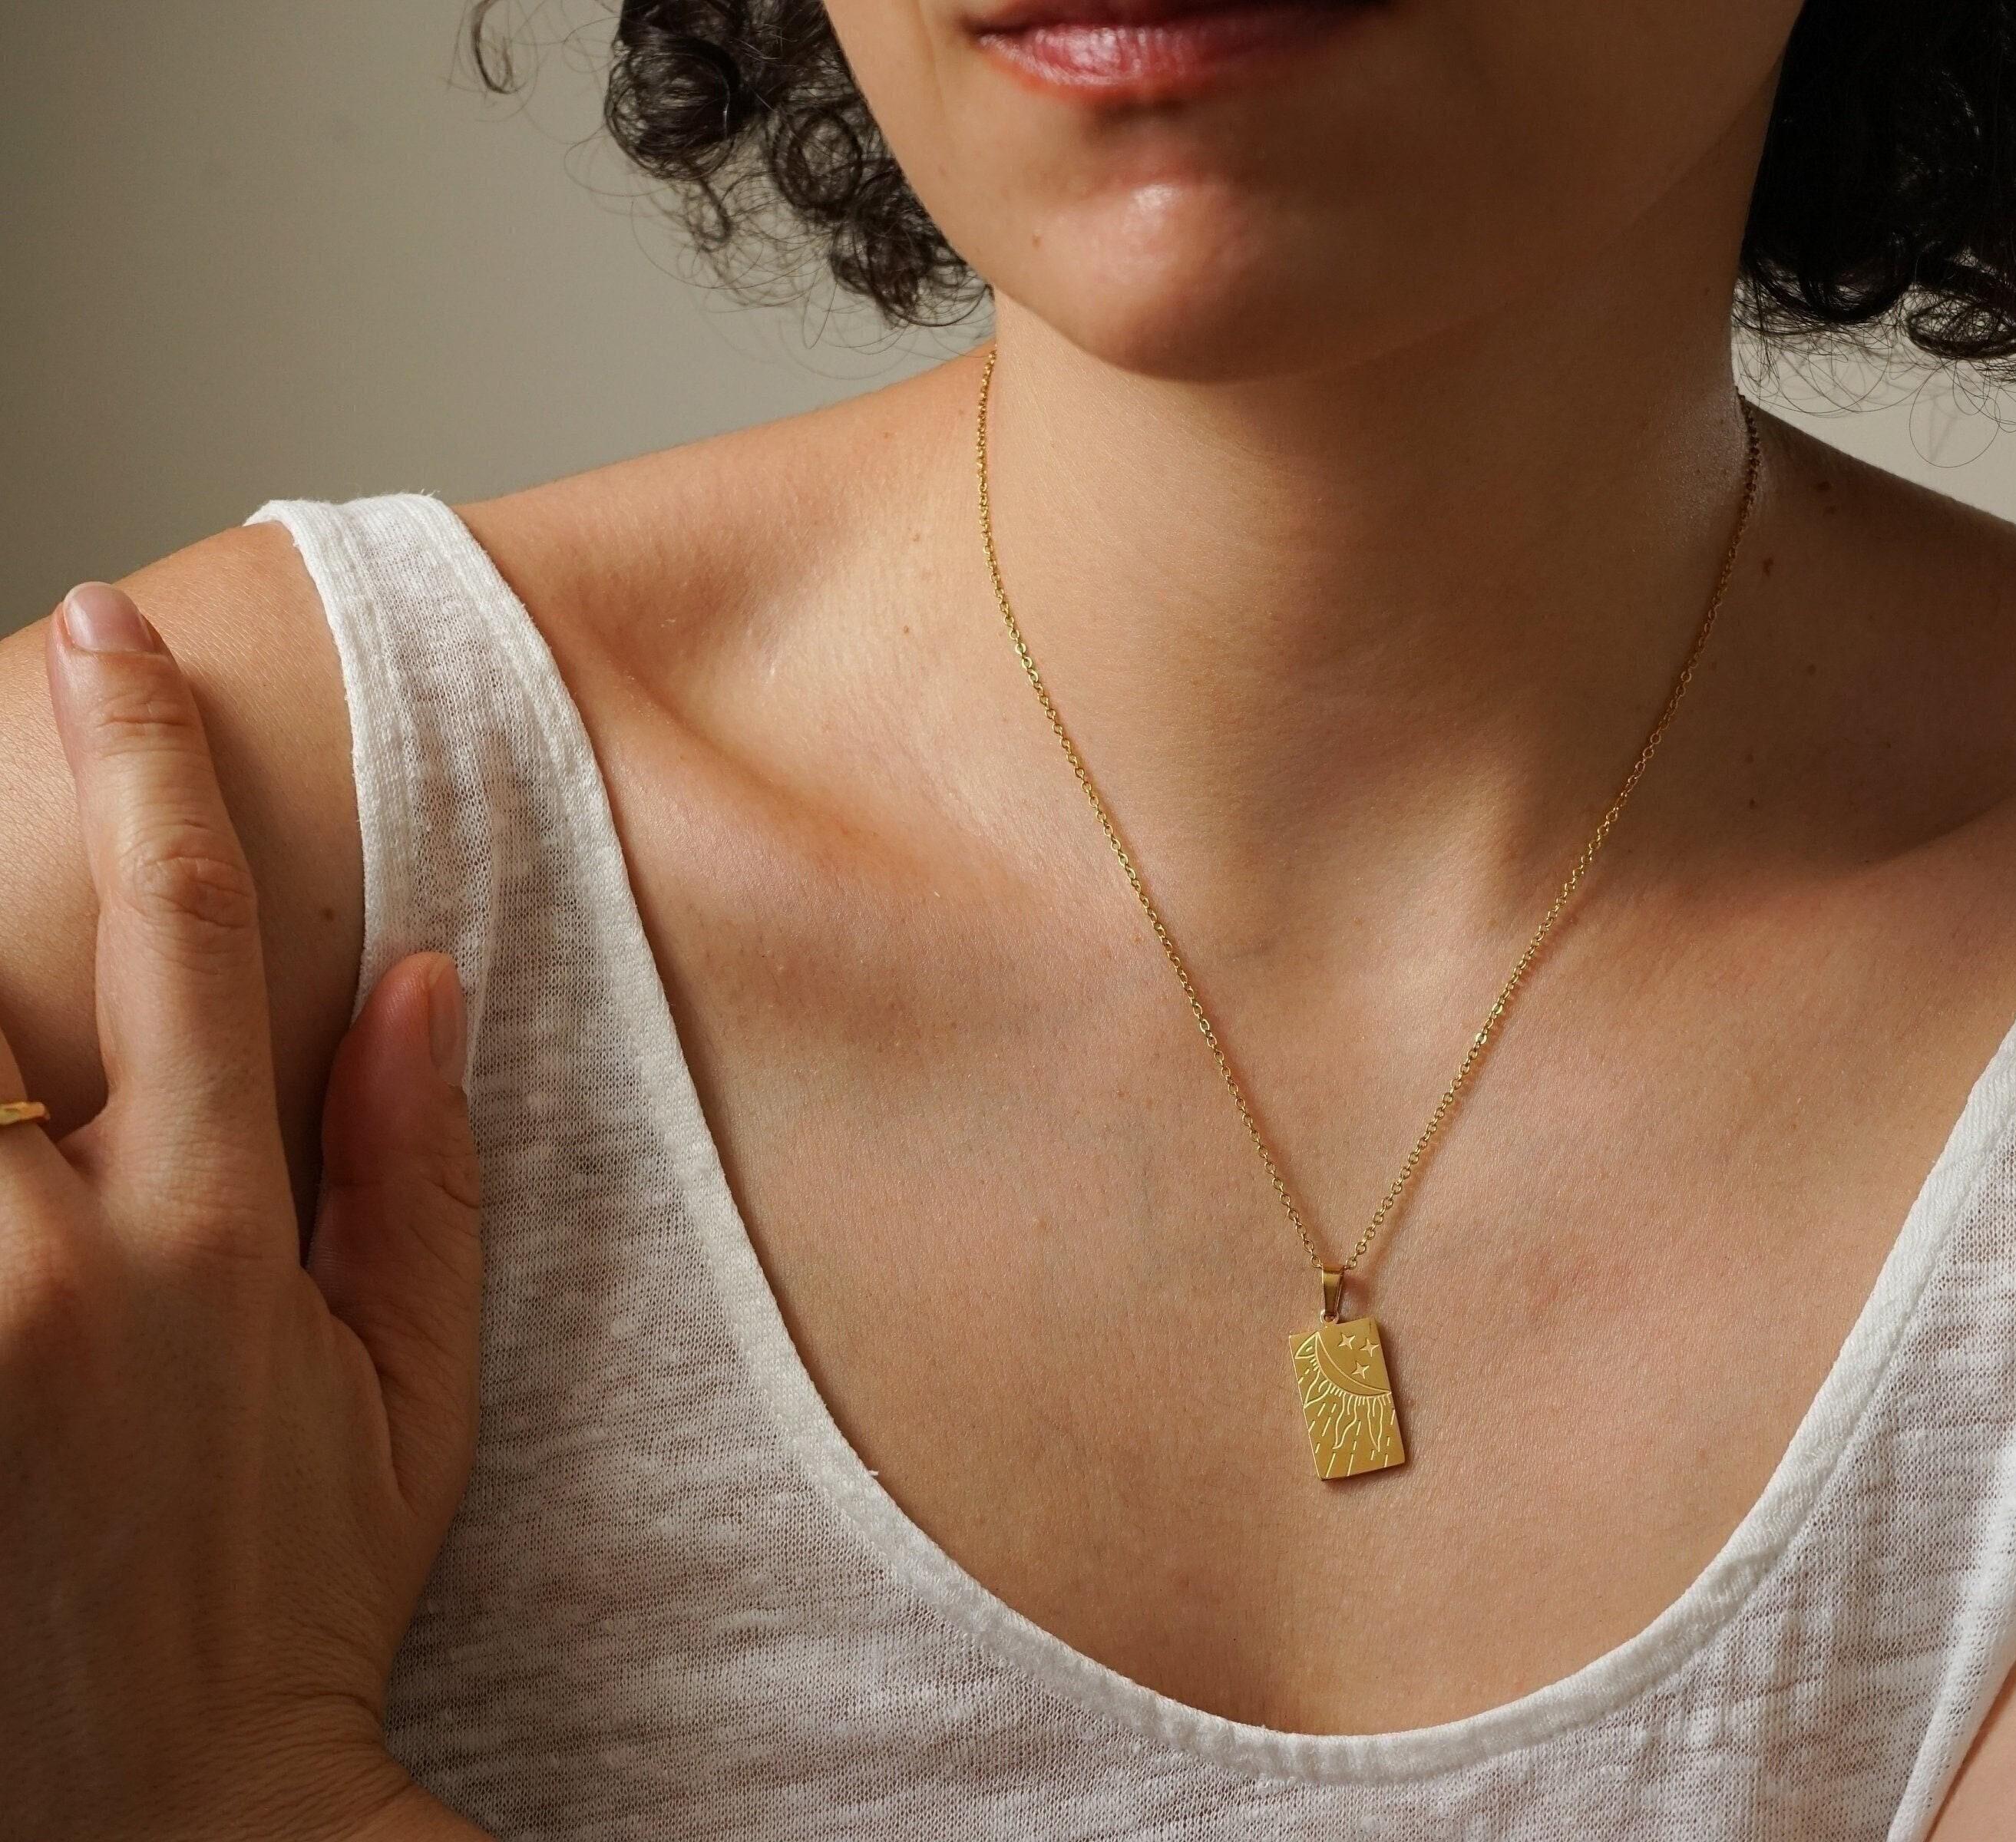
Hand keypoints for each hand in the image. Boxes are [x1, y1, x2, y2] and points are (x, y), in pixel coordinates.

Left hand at [2, 583, 486, 1839]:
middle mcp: (58, 1254)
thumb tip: (421, 976)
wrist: (166, 1813)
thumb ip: (413, 1167)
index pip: (185, 923)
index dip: (146, 755)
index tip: (101, 636)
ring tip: (17, 1117)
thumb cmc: (300, 1591)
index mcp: (221, 1228)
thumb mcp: (416, 1388)